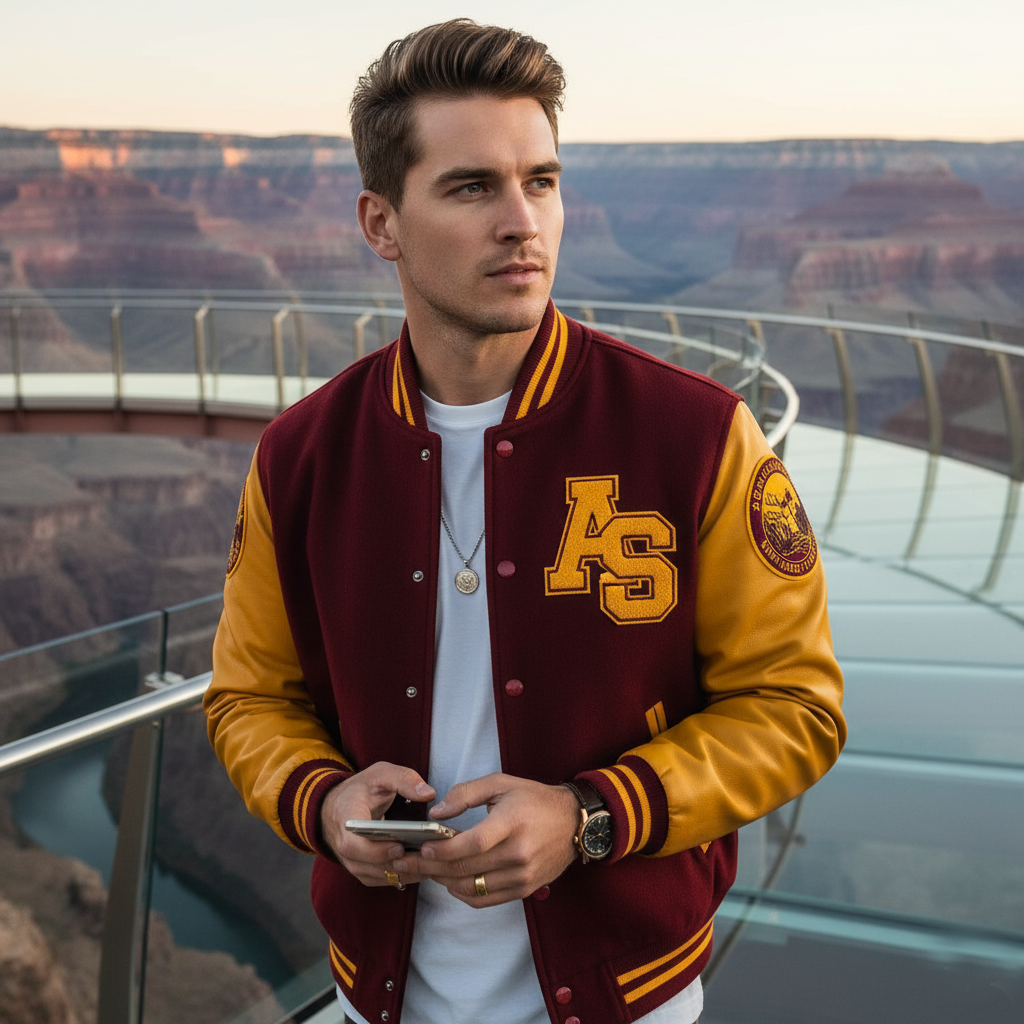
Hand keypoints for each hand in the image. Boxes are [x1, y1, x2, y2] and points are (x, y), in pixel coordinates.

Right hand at [320, 761, 434, 887]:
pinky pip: (384, 879)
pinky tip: (424, 866)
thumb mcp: (380, 774)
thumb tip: (428, 794)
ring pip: (381, 876)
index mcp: (346, 823)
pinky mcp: (364, 870)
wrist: (338, 806)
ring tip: (431, 862)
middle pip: (372, 866)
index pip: (356, 847)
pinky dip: (404, 875)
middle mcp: (346, 849)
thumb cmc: (360, 789)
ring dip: (406, 871)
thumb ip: (404, 780)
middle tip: (426, 856)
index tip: (400, 846)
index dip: (378, 851)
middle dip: (400, 862)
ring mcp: (354, 863)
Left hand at [393, 774, 578, 907]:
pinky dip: (463, 894)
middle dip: (431, 868)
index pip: (472, 844)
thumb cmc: (534, 799)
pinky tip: (449, 883)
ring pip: (473, 887)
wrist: (574, 822)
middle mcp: (519, 853)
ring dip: (443, 882)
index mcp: (512, 823)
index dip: (443, 850)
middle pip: (466, 869)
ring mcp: (523, 876)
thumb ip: (466, 793)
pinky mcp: (525, 889)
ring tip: (424, 871)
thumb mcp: (501, 783)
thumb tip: (436, 813)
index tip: (422, 848)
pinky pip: (486, 900)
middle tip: (406, 863)